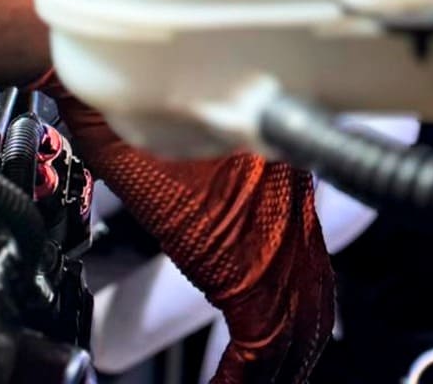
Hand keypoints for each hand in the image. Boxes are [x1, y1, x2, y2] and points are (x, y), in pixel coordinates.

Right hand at [49, 83, 333, 382]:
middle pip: (314, 299)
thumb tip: (187, 193)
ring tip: (244, 383)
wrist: (118, 78)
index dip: (303, 305)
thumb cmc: (134, 98)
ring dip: (278, 365)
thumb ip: (199, 173)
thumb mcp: (178, 139)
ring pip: (297, 325)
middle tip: (277, 372)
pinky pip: (263, 344)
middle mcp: (289, 201)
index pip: (309, 256)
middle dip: (299, 346)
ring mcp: (273, 232)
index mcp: (278, 169)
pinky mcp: (241, 265)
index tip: (288, 336)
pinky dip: (244, 376)